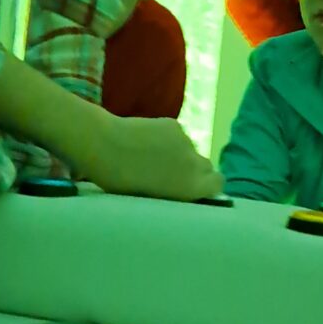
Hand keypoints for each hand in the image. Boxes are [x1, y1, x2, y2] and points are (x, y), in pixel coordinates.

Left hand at [90, 113, 222, 202]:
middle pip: (206, 166)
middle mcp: (195, 162)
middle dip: (194, 170)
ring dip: (178, 154)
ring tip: (152, 157)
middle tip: (171, 174)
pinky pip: (177, 135)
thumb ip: (176, 193)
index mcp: (192, 186)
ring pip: (189, 149)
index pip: (218, 184)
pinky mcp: (174, 125)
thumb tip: (184, 190)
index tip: (194, 188)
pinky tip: (145, 141)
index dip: (208, 185)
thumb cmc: (122, 183)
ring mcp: (186, 141)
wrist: (105, 146)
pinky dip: (167, 139)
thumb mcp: (154, 198)